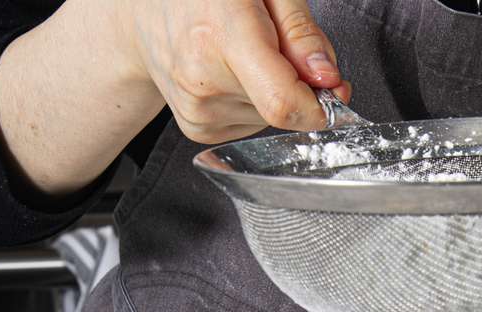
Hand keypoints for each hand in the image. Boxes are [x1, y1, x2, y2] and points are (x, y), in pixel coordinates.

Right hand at [125, 0, 349, 143]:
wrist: (146, 11)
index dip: (319, 107)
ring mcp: (197, 110)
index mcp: (222, 36)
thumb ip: (301, 33)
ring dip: (272, 91)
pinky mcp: (197, 128)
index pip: (282, 102)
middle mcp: (203, 79)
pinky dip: (253, 103)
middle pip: (283, 108)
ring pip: (270, 118)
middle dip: (297, 84)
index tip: (335, 93)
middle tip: (273, 46)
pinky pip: (251, 125)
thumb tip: (328, 81)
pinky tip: (229, 74)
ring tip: (240, 54)